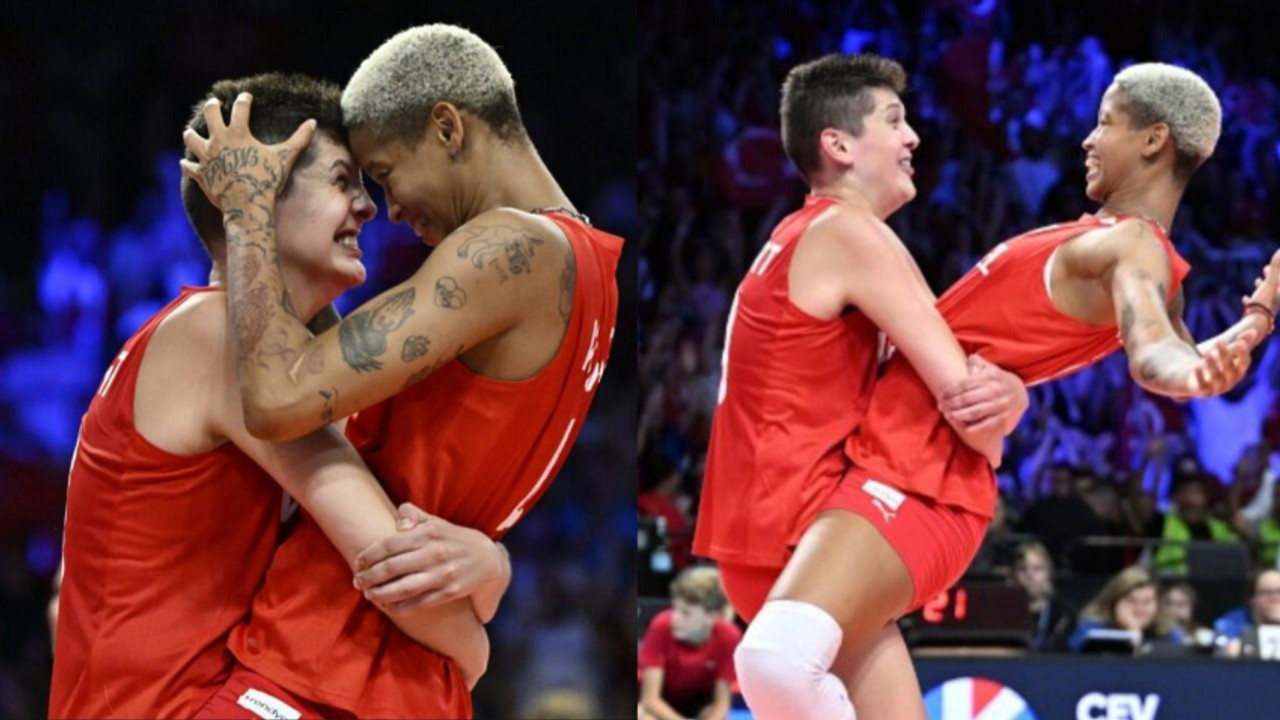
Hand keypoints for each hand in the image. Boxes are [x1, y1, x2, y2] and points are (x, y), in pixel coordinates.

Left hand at [179, 92, 314, 209]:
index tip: (246, 96)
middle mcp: (218, 140)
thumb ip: (299, 139)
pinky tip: (186, 163)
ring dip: (191, 134)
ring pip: (191, 138)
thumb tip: (313, 123)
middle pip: (210, 114)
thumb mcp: (285, 157)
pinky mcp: (200, 174)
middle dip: (212, 106)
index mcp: (238, 133)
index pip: (240, 108)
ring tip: (191, 132)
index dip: (244, 100)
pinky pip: (189, 166)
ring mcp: (206, 157)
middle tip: (214, 104)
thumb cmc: (266, 179)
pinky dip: (188, 164)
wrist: (247, 204)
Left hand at [353, 503, 507, 615]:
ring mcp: (442, 575)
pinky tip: (388, 606)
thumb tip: (397, 522)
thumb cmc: (453, 539)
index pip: (390, 544)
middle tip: (357, 581)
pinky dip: (399, 607)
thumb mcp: (435, 522)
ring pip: (402, 588)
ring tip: (369, 594)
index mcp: (428, 534)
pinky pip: (418, 603)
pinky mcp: (448, 592)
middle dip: (369, 576)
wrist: (486, 558)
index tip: (358, 562)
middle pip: (391, 567)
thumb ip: (413, 515)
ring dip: (380, 593)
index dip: (369, 554)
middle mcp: (434, 554)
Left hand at [938, 355, 1027, 434]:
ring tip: (947, 415)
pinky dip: (972, 427)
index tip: (940, 393)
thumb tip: (969, 359)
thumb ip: (978, 362)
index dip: (950, 389)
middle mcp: (996, 390)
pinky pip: (985, 424)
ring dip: (957, 415)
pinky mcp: (1003, 418)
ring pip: (974, 412)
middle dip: (950, 403)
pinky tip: (960, 427)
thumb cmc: (998, 380)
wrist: (1021, 393)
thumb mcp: (990, 368)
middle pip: (966, 398)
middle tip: (940, 405)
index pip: (964, 383)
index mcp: (990, 377)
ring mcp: (1000, 405)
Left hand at [1186, 333, 1254, 395]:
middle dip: (1225, 355)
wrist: (1193, 381)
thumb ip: (1237, 345)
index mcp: (1237, 373)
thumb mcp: (1225, 354)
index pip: (1244, 364)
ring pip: (1216, 377)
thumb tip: (1253, 331)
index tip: (1239, 342)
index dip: (1242, 354)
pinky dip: (1199, 376)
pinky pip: (1202, 385)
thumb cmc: (1214, 365)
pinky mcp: (1202, 391)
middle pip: (1229, 369)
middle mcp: (1229, 382)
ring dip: (1212, 365)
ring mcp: (1216, 388)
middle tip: (1218, 341)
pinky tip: (1195, 366)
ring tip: (1207, 353)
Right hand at [1242, 249, 1279, 314]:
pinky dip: (1251, 300)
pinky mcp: (1256, 315)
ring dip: (1261, 288)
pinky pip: (1255, 305)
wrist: (1256, 325)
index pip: (1279, 280)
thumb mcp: (1270, 284)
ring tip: (1257, 282)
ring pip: (1265, 296)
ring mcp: (1265, 309)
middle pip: (1274, 287)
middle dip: (1270, 278)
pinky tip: (1244, 299)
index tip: (1269, 265)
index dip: (1274, 272)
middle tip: (1266, 271)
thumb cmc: (1264, 304)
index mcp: (1278, 294)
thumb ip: (1276, 269)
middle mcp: (1274, 302)